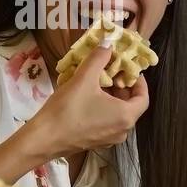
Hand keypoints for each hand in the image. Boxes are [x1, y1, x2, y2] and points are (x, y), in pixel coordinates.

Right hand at [27, 46, 148, 158]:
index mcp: (126, 116)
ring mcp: (109, 140)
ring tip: (98, 82)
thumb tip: (108, 44)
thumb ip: (98, 58)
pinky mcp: (96, 143)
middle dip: (122, 87)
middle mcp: (122, 130)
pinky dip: (104, 109)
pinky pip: (107, 123)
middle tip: (111, 72)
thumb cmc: (68, 109)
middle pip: (131, 105)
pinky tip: (88, 98)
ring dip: (112, 97)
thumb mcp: (84, 78)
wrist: (44, 139)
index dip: (138, 81)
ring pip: (118, 114)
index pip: (143, 97)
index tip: (128, 69)